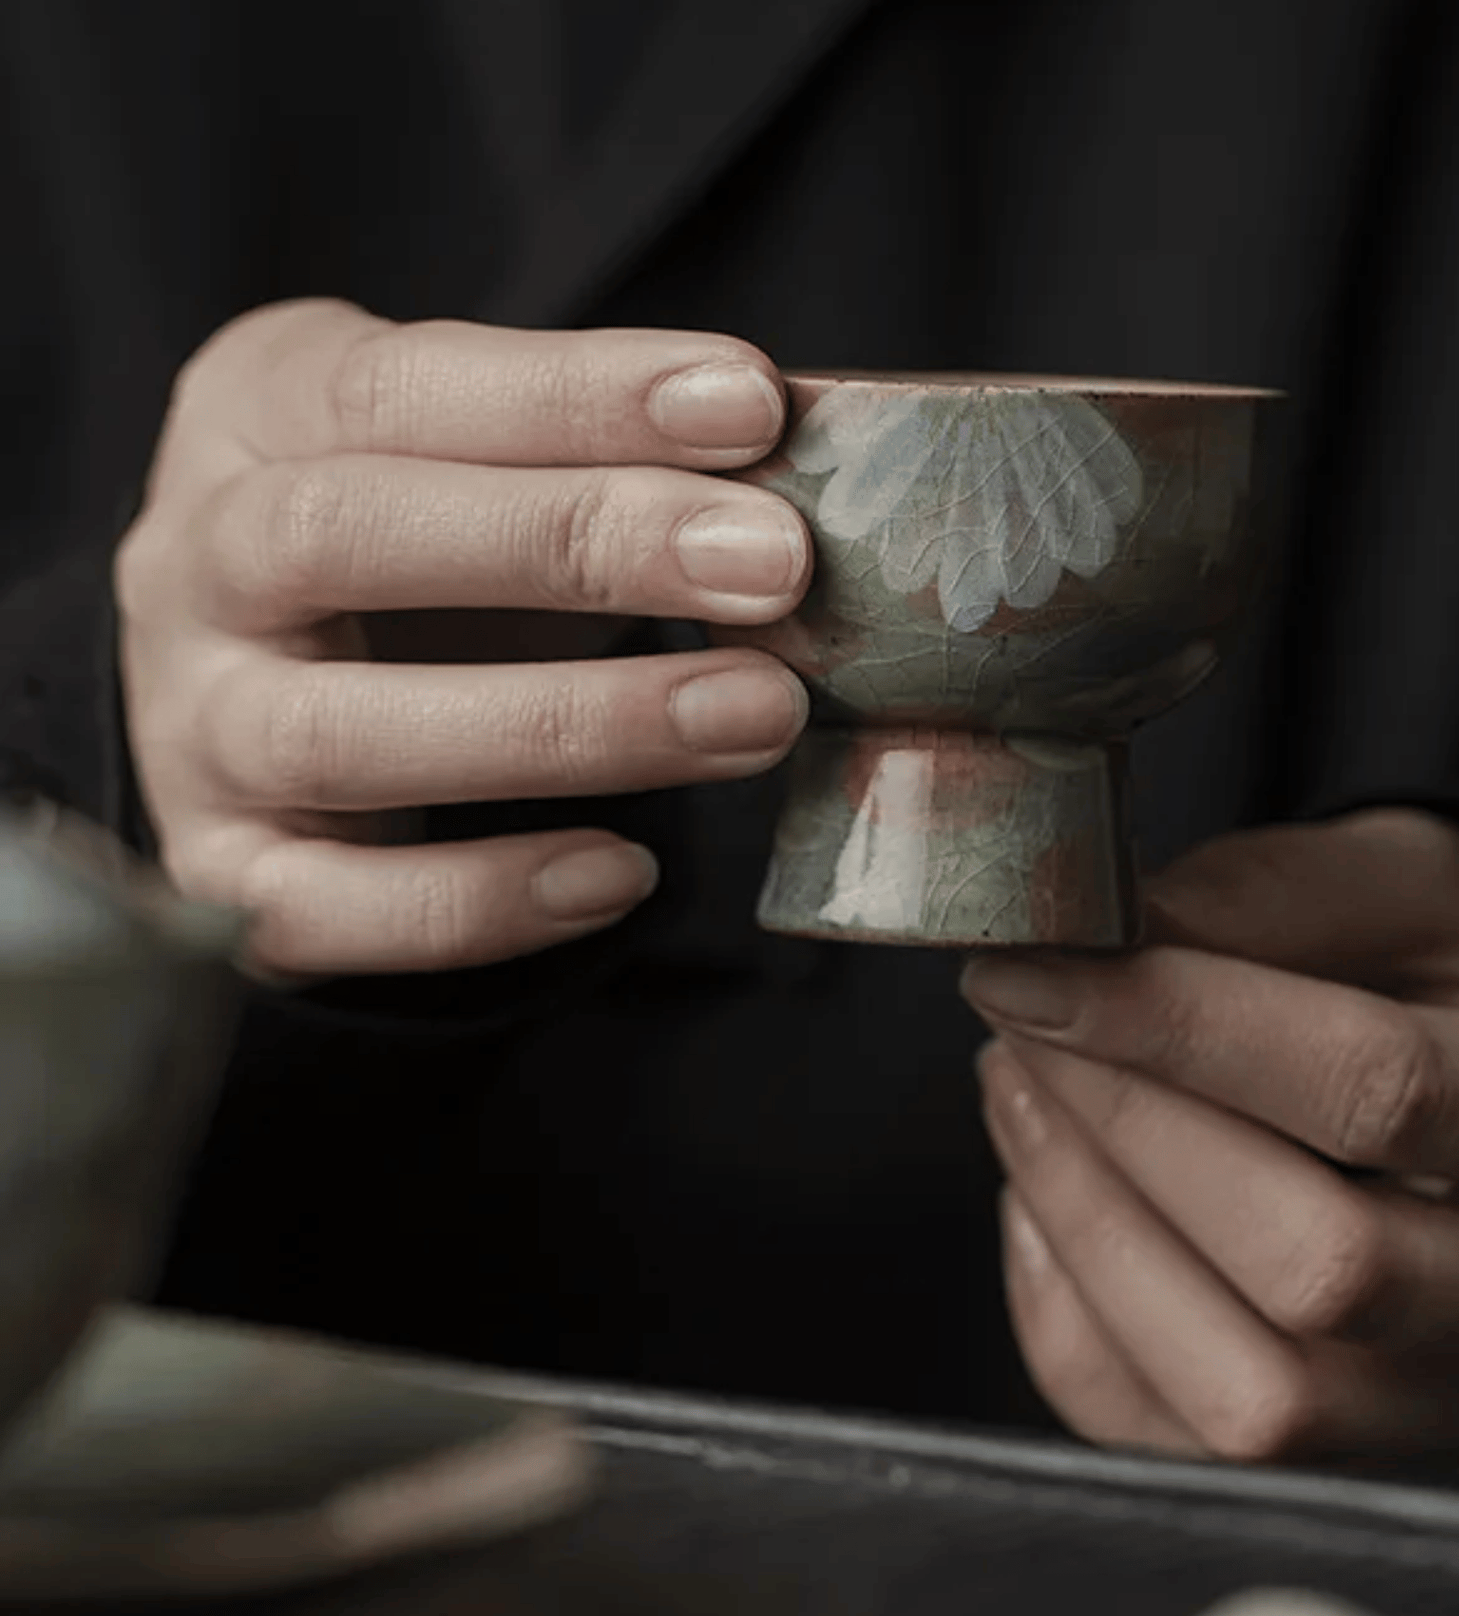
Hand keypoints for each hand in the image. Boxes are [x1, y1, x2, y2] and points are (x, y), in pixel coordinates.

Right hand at [115, 299, 813, 978]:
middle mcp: (192, 568)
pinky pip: (337, 909)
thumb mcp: (471, 457)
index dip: (580, 395)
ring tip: (755, 715)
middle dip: (581, 543)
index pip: (401, 387)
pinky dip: (486, 901)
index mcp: (256, 416)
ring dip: (574, 727)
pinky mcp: (228, 876)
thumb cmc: (409, 551)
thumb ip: (592, 457)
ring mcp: (195, 733)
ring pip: (348, 736)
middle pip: (351, 534)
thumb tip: (787, 485)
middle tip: (773, 565)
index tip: (752, 408)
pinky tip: (623, 876)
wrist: (240, 686)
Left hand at [963, 811, 1458, 1462]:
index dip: (1178, 1026)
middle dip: (1129, 1141)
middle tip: (1022, 1033)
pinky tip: (1057, 1216)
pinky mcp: (1413, 1472)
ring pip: (1262, 1402)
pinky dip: (1090, 1337)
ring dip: (1096, 1246)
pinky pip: (1202, 1456)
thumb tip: (1094, 937)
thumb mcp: (1444, 885)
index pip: (1386, 1090)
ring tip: (1027, 1107)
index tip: (1034, 969)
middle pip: (1324, 1270)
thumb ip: (1282, 895)